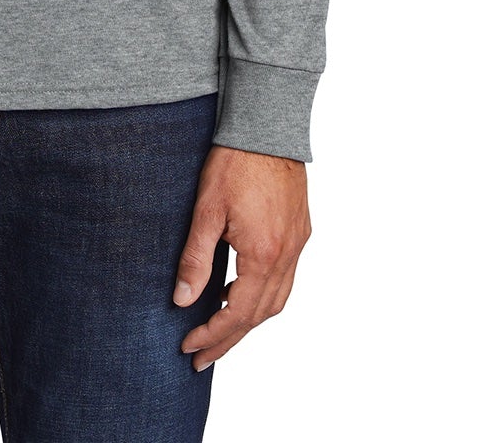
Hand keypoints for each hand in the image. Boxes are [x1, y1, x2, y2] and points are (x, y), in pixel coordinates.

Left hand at [173, 144, 310, 369]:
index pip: (238, 314)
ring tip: (220, 330)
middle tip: (202, 356)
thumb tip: (182, 300)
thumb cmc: (234, 162)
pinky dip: (264, 295)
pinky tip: (242, 290)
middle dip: (230, 339)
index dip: (212, 335)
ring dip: (250, 320)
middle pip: (260, 316)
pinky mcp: (300, 230)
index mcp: (263, 255)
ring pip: (278, 300)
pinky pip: (286, 278)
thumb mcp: (205, 210)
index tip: (190, 348)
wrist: (267, 126)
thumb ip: (195, 259)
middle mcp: (287, 255)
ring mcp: (297, 244)